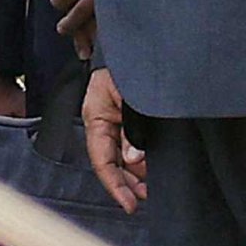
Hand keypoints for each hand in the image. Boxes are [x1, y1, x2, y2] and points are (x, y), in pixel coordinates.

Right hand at [82, 66, 145, 213]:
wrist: (140, 41)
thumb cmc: (130, 62)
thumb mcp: (130, 96)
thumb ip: (131, 127)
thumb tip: (134, 158)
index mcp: (95, 116)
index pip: (102, 160)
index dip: (115, 185)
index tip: (130, 204)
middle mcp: (102, 121)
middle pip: (110, 162)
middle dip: (126, 184)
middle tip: (144, 199)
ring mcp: (114, 119)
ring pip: (121, 156)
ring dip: (134, 174)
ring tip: (149, 188)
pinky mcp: (127, 116)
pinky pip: (130, 144)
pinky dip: (140, 159)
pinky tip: (150, 167)